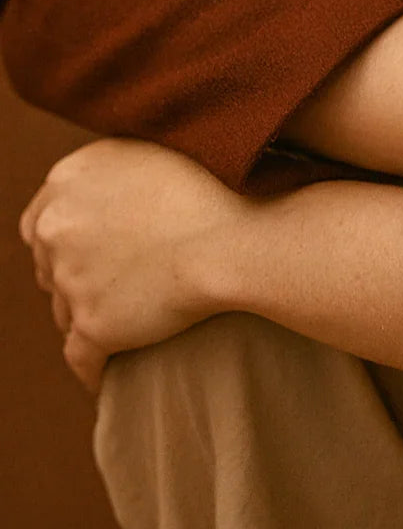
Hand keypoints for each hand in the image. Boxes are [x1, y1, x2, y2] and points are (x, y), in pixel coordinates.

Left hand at [19, 137, 248, 390]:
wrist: (236, 239)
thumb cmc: (215, 190)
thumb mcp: (154, 154)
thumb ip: (113, 169)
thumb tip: (103, 189)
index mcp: (69, 178)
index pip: (41, 221)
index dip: (70, 239)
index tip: (97, 249)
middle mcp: (57, 225)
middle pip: (47, 266)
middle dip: (76, 276)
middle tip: (119, 283)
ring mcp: (69, 277)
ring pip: (64, 310)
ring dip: (89, 315)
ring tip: (127, 322)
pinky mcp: (92, 324)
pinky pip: (81, 357)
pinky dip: (94, 368)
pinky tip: (109, 373)